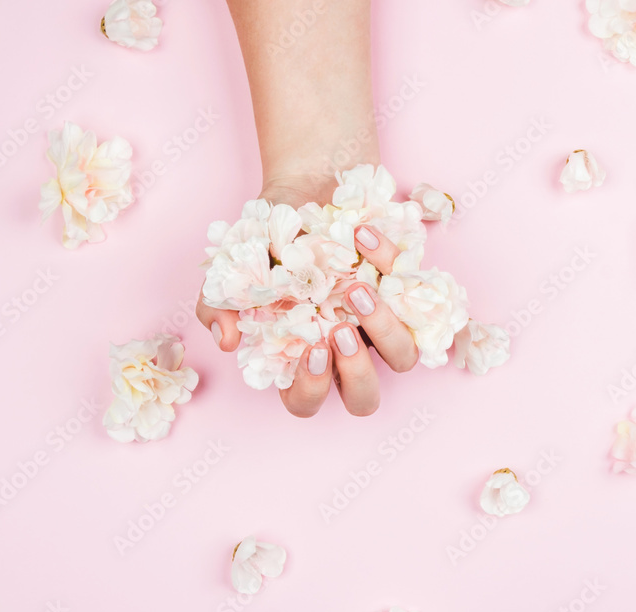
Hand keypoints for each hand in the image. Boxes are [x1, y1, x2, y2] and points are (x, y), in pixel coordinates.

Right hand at [195, 179, 418, 417]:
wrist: (306, 185)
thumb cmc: (268, 238)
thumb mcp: (232, 270)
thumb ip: (218, 307)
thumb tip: (226, 342)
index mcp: (302, 357)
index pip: (306, 401)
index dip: (311, 388)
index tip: (311, 349)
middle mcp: (346, 349)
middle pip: (364, 399)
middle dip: (358, 374)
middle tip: (340, 331)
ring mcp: (382, 323)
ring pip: (404, 358)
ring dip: (385, 330)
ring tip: (358, 290)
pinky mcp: (408, 288)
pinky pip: (417, 292)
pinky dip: (392, 264)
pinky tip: (361, 237)